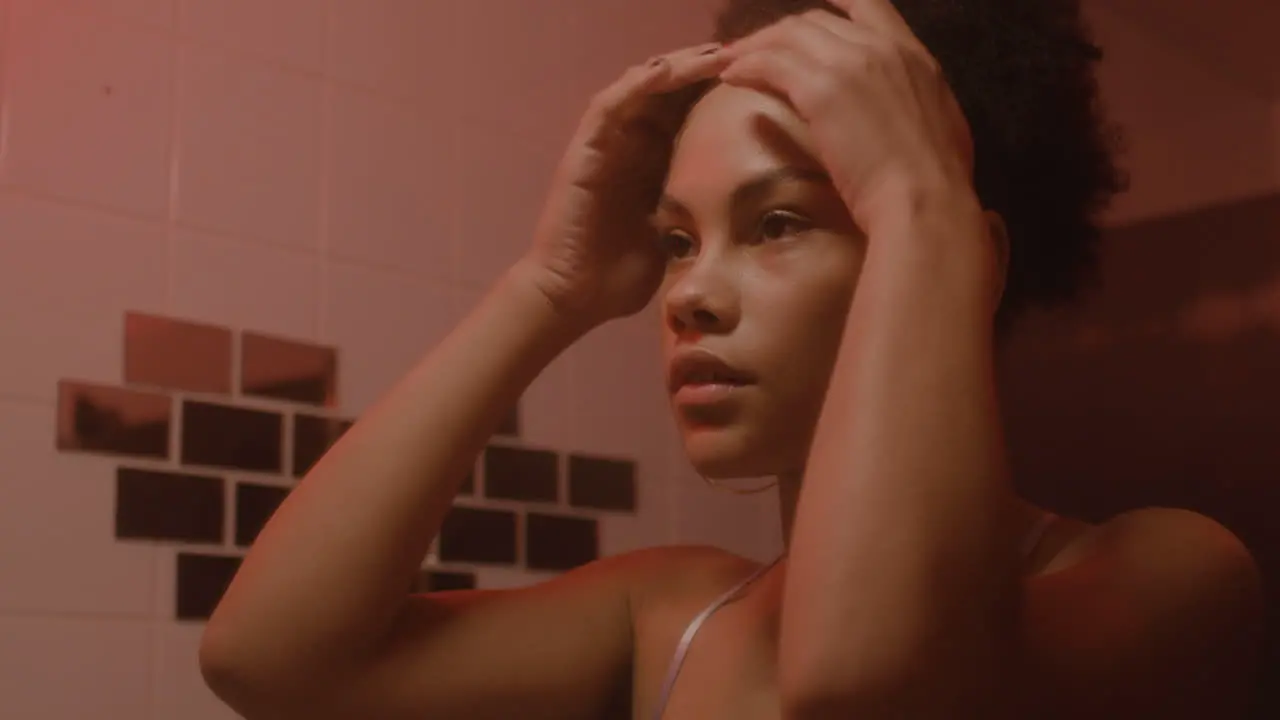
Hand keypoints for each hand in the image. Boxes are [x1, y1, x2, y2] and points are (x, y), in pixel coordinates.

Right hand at [520, 43, 729, 328]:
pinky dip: (635, 85)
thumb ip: (702, 219)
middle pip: (670, 90)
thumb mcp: (677, 239)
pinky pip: (609, 106)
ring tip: (712, 55)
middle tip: (744, 51)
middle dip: (705, 68)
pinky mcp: (585, 151)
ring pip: (642, 87)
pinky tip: (665, 72)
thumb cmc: (620, 277)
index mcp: (656, 162)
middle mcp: (631, 145)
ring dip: (676, 68)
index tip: (763, 78)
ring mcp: (607, 145)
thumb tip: (753, 222)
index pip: (690, 111)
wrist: (575, 298)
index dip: (721, 90)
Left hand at [718, 0, 977, 236]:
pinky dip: (745, 66)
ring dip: (754, 47)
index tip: (815, 6)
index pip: (867, 4)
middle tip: (755, 53)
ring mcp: (848, 63)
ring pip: (787, 36)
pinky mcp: (818, 89)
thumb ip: (910, 102)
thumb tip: (897, 112)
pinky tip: (730, 78)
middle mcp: (879, 46)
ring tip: (732, 63)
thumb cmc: (935, 181)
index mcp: (912, 54)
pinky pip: (769, 64)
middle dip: (780, 34)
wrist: (924, 199)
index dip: (833, 1)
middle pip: (815, 21)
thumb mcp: (937, 123)